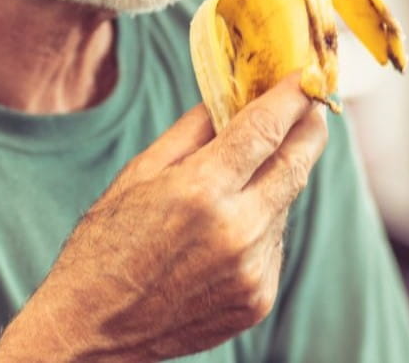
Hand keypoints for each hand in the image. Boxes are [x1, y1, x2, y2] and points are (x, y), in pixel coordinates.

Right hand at [0, 72, 330, 361]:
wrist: (92, 328)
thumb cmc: (104, 247)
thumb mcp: (137, 176)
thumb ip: (191, 133)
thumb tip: (228, 100)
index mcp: (201, 191)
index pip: (264, 130)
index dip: (290, 99)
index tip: (303, 79)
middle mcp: (236, 230)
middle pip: (294, 167)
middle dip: (309, 132)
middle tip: (315, 109)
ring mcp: (251, 269)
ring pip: (283, 208)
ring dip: (275, 183)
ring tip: (245, 177)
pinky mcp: (257, 299)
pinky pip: (273, 246)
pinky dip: (261, 226)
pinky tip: (228, 228)